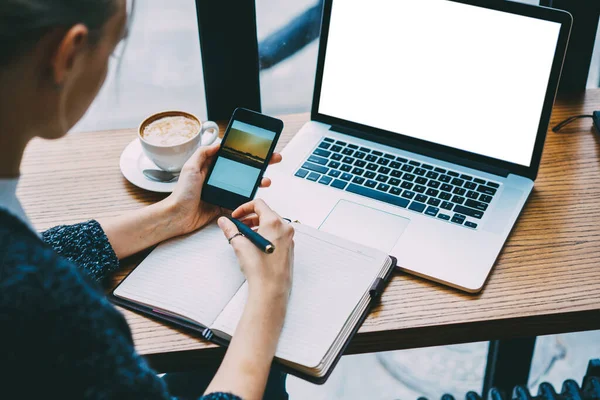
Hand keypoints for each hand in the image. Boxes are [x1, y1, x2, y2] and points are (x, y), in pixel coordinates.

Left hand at [162, 143, 282, 236]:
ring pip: (245, 185)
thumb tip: (218, 143)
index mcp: (211, 167)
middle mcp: (218, 178)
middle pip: (243, 169)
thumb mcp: (190, 167)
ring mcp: (223, 191)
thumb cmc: (182, 193)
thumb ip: (202, 154)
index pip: (233, 156)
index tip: (260, 148)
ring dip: (258, 181)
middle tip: (273, 159)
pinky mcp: (224, 205)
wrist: (178, 217)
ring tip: (266, 180)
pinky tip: (257, 197)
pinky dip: (250, 200)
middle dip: (260, 164)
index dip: (247, 152)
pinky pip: (240, 202)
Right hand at [217, 199, 294, 297]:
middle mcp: (285, 228)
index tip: (236, 217)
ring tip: (245, 237)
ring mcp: (289, 238)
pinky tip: (255, 246)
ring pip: (272, 224)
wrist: (271, 289)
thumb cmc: (260, 269)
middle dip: (250, 218)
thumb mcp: (240, 246)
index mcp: (274, 223)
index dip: (244, 208)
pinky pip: (277, 234)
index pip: (259, 204)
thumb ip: (230, 230)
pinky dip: (265, 234)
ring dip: (257, 226)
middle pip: (266, 213)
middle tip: (238, 226)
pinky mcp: (289, 248)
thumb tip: (224, 221)